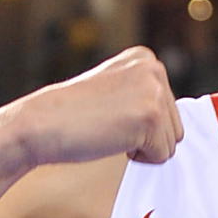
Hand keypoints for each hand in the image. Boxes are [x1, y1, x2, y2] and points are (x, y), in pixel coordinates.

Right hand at [12, 46, 183, 167]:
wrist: (40, 124)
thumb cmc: (72, 116)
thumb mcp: (114, 91)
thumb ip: (143, 97)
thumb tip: (176, 127)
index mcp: (145, 59)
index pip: (168, 109)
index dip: (139, 124)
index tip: (109, 114)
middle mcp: (153, 68)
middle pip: (175, 126)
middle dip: (145, 138)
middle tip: (108, 125)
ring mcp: (154, 91)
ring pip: (171, 143)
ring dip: (142, 149)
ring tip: (109, 131)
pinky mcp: (151, 116)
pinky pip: (162, 156)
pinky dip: (137, 159)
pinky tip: (111, 139)